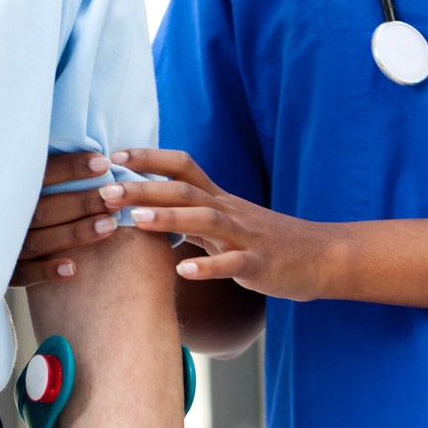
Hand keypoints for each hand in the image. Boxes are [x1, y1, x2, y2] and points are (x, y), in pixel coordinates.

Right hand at [10, 151, 122, 287]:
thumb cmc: (1, 197)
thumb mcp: (10, 175)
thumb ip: (35, 165)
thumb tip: (86, 152)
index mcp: (0, 185)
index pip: (39, 173)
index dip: (70, 167)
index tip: (103, 163)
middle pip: (43, 209)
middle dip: (81, 203)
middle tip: (114, 197)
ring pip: (38, 242)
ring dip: (75, 234)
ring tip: (110, 225)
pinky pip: (22, 274)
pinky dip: (45, 271)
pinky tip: (72, 269)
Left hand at [104, 149, 339, 302]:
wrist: (322, 256)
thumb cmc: (267, 241)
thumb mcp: (225, 223)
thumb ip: (190, 215)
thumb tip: (147, 208)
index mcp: (219, 199)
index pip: (181, 166)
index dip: (149, 158)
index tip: (113, 155)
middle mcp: (229, 211)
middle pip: (184, 190)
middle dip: (144, 189)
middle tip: (106, 190)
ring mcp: (245, 237)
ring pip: (206, 220)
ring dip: (170, 219)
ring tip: (135, 222)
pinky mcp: (260, 265)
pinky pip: (233, 264)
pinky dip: (208, 267)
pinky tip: (184, 272)